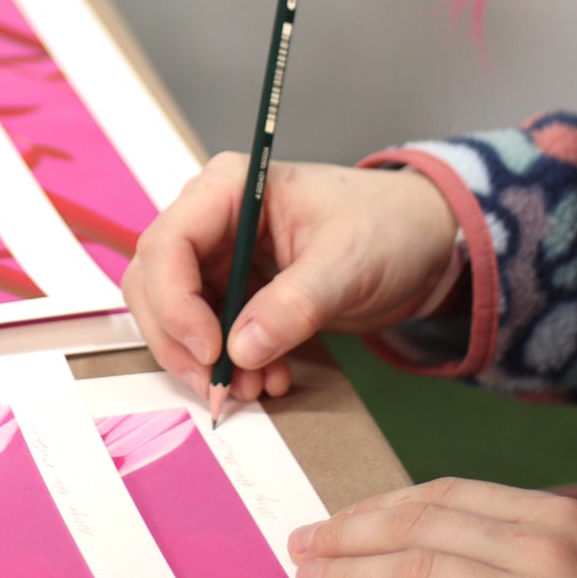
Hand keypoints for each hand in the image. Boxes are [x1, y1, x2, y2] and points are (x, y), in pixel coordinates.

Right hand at [122, 155, 458, 405]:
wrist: (421, 243)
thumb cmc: (387, 226)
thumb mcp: (348, 262)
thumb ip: (296, 304)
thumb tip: (242, 349)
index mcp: (229, 188)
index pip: (167, 243)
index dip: (175, 302)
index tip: (211, 351)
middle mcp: (212, 220)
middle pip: (155, 284)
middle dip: (181, 341)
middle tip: (219, 385)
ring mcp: (220, 258)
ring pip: (175, 317)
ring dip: (205, 361)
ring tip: (256, 388)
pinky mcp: (235, 292)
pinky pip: (209, 335)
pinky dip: (231, 365)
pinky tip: (270, 378)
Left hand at [288, 478, 576, 577]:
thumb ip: (515, 564)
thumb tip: (419, 566)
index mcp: (559, 520)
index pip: (443, 498)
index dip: (374, 508)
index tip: (327, 524)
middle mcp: (555, 549)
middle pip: (422, 530)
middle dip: (348, 538)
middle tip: (298, 552)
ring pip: (428, 576)